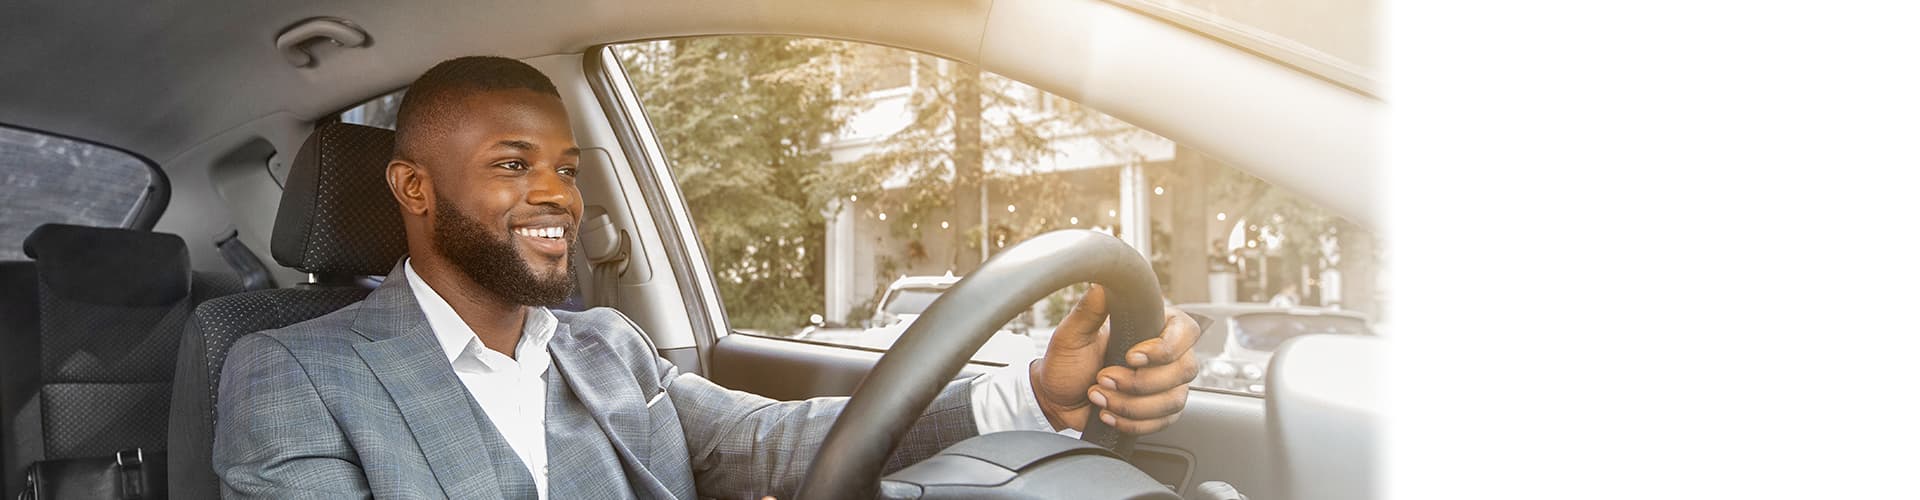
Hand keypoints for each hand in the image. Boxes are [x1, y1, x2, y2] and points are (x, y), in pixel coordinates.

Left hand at [1032, 285, 1200, 433]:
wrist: (1056, 399)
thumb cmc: (1066, 363)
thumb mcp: (1071, 335)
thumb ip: (1088, 310)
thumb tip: (1102, 285)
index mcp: (1152, 327)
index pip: (1185, 330)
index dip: (1165, 347)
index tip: (1131, 357)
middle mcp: (1167, 355)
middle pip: (1184, 369)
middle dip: (1140, 382)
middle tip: (1103, 378)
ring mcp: (1166, 385)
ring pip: (1174, 400)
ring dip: (1132, 404)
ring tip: (1100, 396)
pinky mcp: (1160, 411)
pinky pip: (1163, 422)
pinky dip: (1132, 422)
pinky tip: (1108, 414)